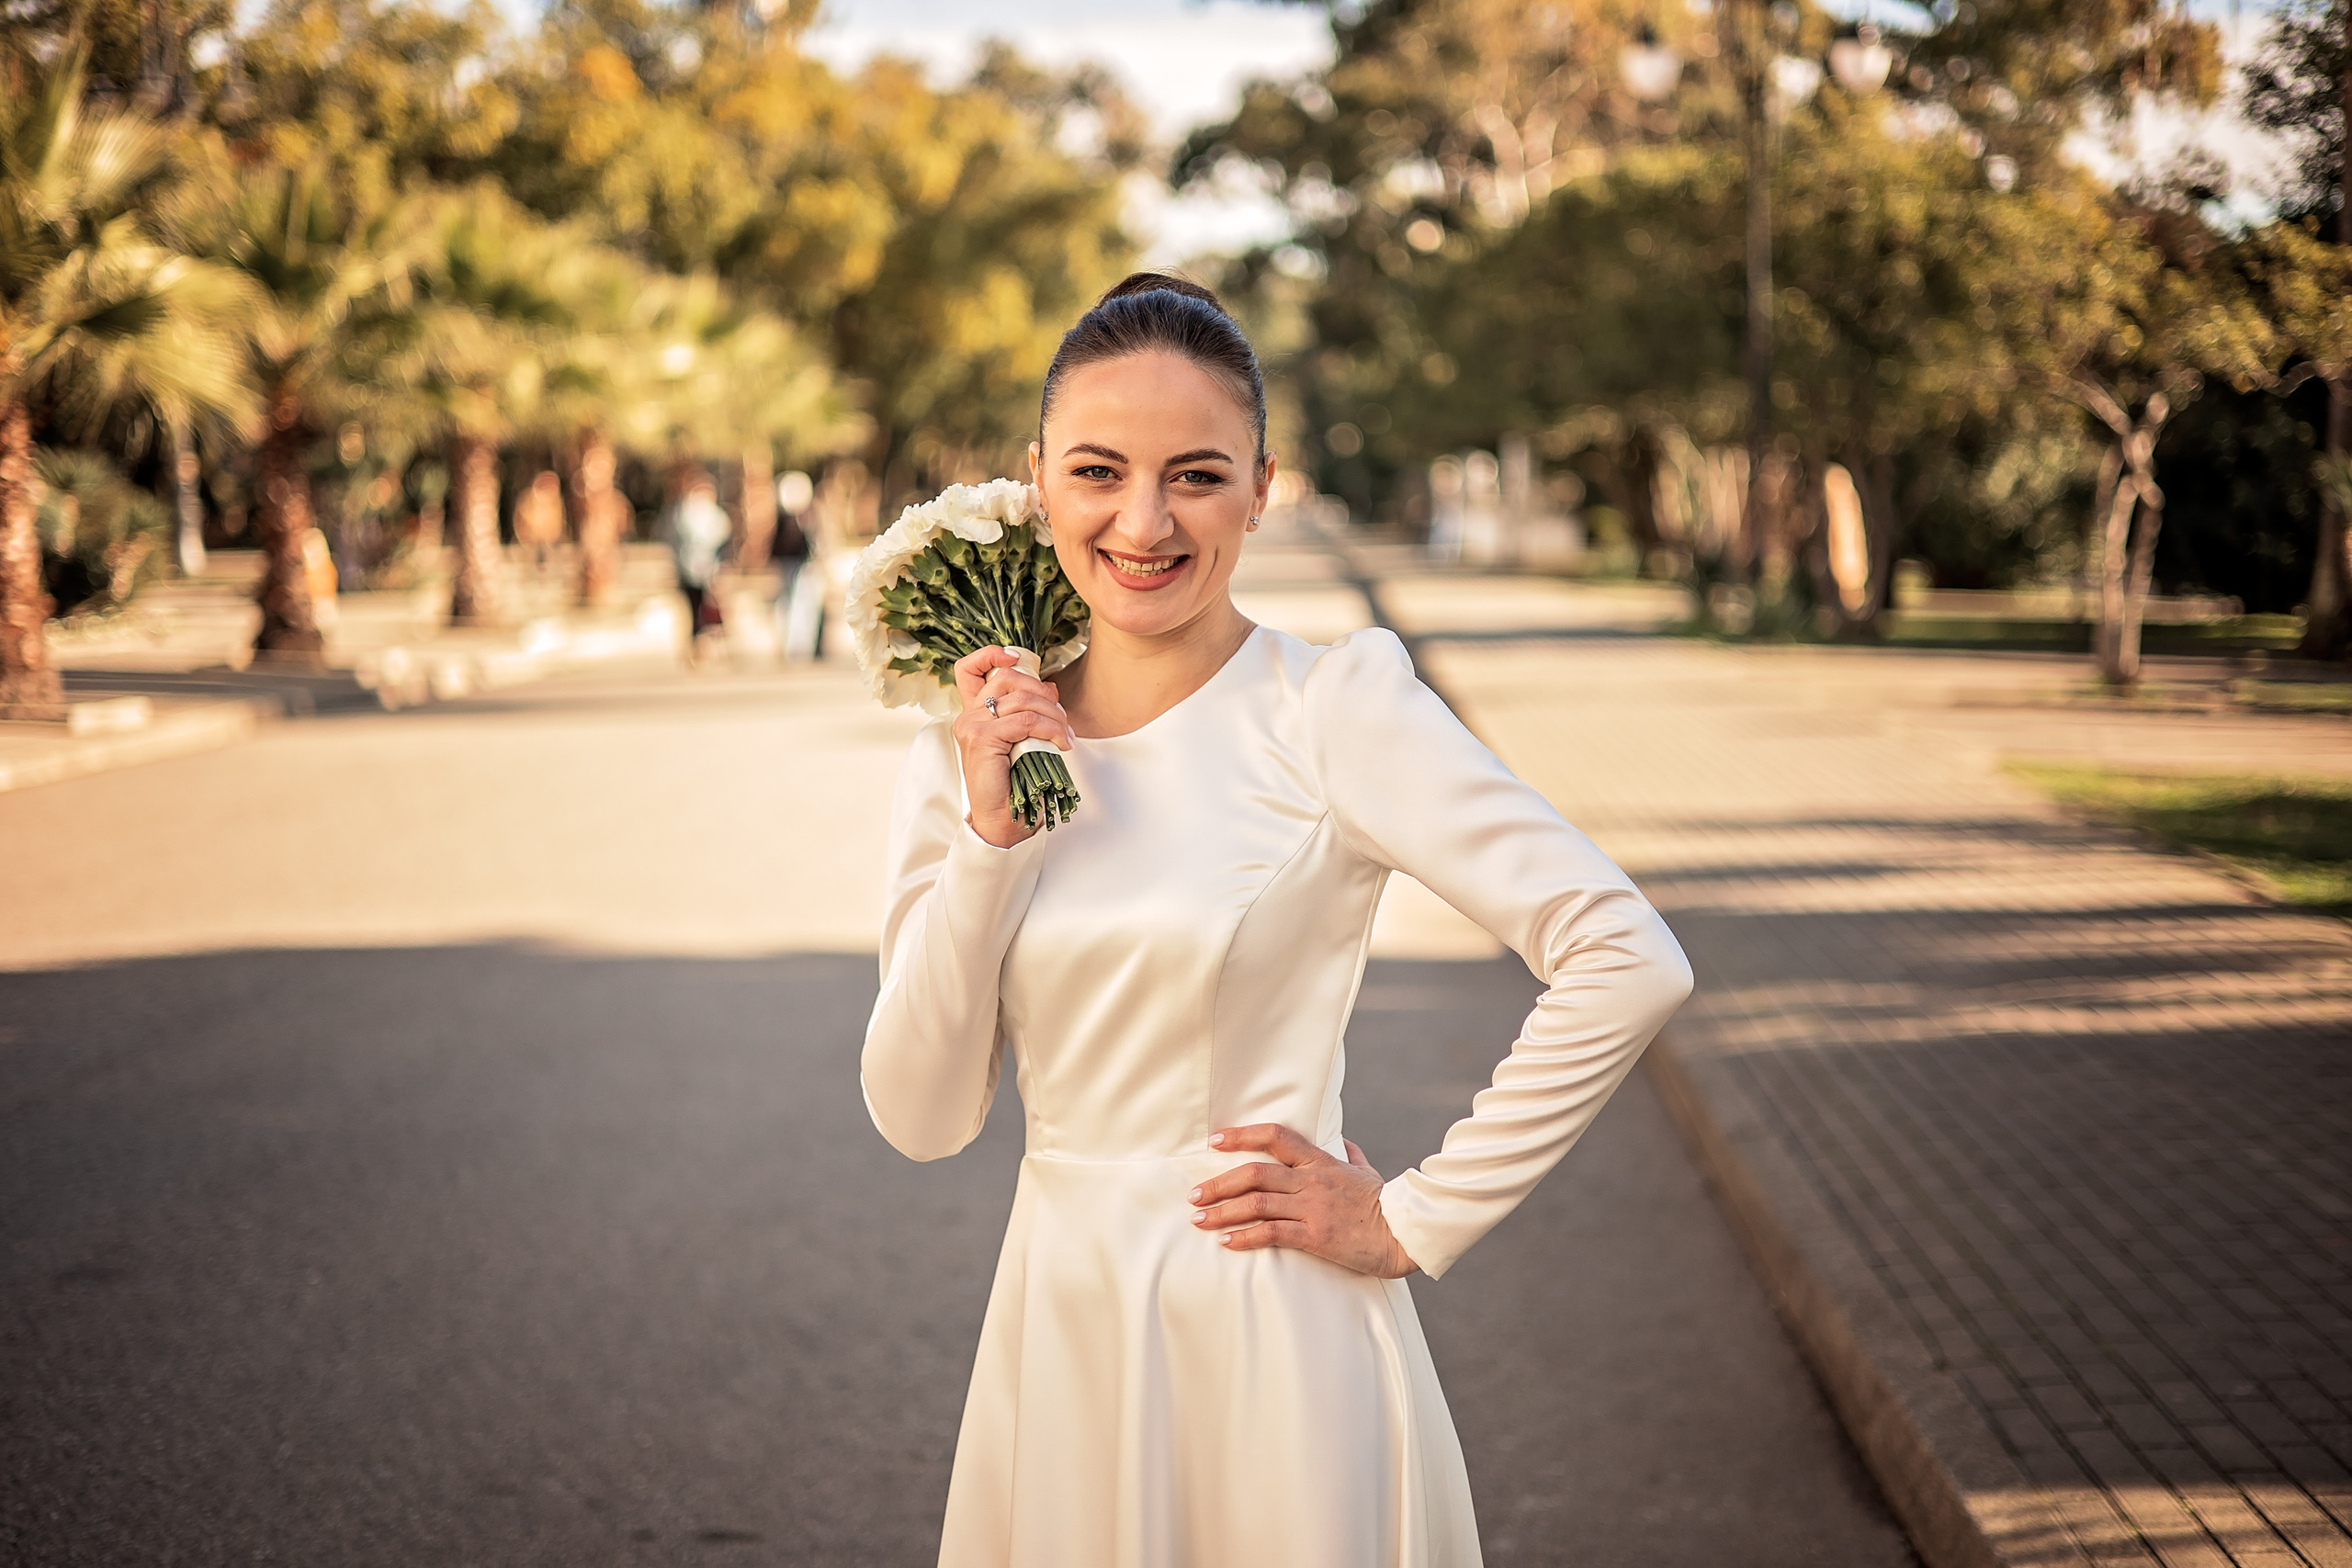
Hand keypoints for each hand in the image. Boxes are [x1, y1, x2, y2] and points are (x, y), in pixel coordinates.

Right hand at [951, 646, 1074, 847]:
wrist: (1003, 819)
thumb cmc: (1014, 784)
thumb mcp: (1024, 739)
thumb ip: (1030, 711)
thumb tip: (1050, 688)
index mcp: (975, 713)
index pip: (969, 669)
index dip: (991, 654)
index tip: (1017, 658)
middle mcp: (968, 716)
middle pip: (1008, 678)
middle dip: (1043, 693)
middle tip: (1062, 719)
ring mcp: (972, 726)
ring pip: (1022, 700)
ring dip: (1053, 715)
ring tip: (1066, 735)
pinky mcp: (981, 739)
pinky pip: (1025, 721)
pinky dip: (1050, 728)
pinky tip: (1061, 743)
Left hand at [1189, 1125, 1417, 1278]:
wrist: (1405, 1232)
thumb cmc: (1385, 1203)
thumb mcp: (1367, 1173)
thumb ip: (1351, 1156)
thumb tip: (1345, 1143)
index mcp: (1321, 1162)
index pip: (1276, 1136)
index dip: (1242, 1135)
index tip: (1215, 1141)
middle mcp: (1312, 1181)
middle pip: (1255, 1172)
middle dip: (1218, 1183)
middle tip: (1194, 1195)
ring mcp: (1313, 1207)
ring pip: (1257, 1203)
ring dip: (1222, 1211)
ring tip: (1199, 1220)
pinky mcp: (1316, 1235)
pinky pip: (1273, 1233)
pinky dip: (1246, 1237)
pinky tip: (1228, 1242)